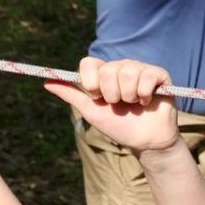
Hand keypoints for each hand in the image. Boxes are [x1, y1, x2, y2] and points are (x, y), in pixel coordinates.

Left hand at [44, 58, 179, 153]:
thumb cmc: (119, 127)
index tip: (97, 97)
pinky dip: (143, 94)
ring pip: (127, 73)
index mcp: (104, 73)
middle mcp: (121, 67)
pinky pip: (146, 76)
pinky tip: (146, 101)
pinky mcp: (159, 74)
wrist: (145, 142)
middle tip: (119, 104)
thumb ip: (71, 95)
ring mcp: (140, 69)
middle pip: (108, 70)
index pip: (89, 63)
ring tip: (134, 105)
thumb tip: (46, 81)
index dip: (91, 81)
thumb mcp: (92, 111)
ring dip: (129, 96)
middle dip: (112, 95)